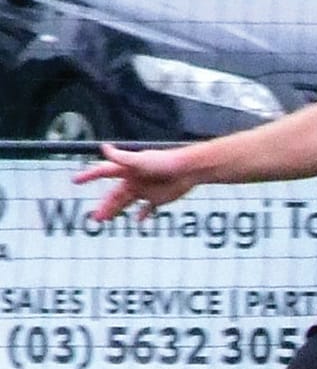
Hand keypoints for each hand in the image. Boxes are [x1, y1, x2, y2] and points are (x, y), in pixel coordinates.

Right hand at [72, 144, 196, 221]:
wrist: (189, 170)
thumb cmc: (165, 162)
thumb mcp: (141, 160)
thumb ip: (122, 157)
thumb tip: (103, 148)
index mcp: (127, 170)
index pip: (103, 172)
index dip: (89, 176)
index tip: (75, 180)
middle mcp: (134, 180)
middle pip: (114, 194)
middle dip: (104, 205)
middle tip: (94, 217)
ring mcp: (145, 190)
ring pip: (126, 203)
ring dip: (115, 211)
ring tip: (104, 220)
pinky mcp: (158, 198)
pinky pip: (147, 209)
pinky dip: (142, 215)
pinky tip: (137, 221)